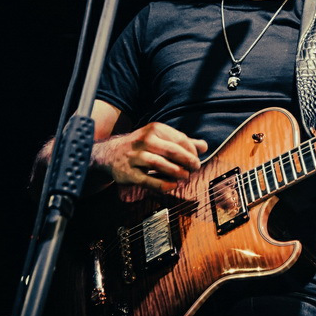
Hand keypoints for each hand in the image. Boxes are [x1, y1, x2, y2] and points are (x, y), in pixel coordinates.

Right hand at [92, 122, 207, 190]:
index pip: (179, 139)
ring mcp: (135, 157)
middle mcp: (144, 140)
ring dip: (177, 172)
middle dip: (188, 161)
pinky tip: (173, 185)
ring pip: (160, 164)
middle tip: (196, 168)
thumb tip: (204, 146)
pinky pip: (148, 180)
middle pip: (172, 151)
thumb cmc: (142, 146)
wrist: (110, 154)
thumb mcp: (160, 138)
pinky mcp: (129, 173)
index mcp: (154, 129)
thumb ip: (182, 142)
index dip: (192, 151)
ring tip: (186, 176)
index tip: (196, 159)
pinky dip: (163, 184)